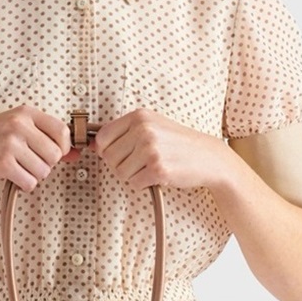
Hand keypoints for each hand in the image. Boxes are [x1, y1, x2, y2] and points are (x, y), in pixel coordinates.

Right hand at [0, 105, 80, 191]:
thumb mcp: (17, 129)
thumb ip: (47, 139)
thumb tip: (76, 154)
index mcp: (25, 113)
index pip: (62, 131)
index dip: (63, 148)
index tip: (52, 154)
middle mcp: (19, 125)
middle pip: (55, 155)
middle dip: (46, 164)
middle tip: (29, 162)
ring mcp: (10, 144)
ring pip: (44, 171)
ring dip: (34, 175)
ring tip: (18, 168)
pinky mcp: (2, 163)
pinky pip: (30, 182)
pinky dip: (24, 184)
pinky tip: (12, 176)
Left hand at [89, 108, 228, 190]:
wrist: (208, 157)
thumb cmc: (178, 143)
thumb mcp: (152, 126)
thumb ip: (123, 132)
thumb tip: (92, 144)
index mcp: (139, 116)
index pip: (102, 137)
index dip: (106, 150)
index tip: (119, 153)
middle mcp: (143, 130)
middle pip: (109, 157)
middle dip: (121, 165)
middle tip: (141, 162)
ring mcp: (151, 149)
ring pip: (120, 172)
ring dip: (133, 175)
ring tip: (151, 167)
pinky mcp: (158, 169)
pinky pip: (134, 183)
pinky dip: (144, 183)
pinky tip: (158, 174)